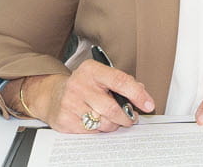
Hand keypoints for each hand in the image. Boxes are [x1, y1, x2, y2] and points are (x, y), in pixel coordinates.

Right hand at [21, 61, 154, 134]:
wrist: (53, 95)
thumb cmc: (84, 85)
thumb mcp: (101, 76)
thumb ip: (123, 83)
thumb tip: (142, 95)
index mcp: (91, 70)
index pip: (120, 81)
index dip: (137, 94)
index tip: (149, 104)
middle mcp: (79, 85)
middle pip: (112, 108)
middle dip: (126, 117)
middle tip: (130, 118)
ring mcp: (70, 103)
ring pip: (103, 123)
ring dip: (113, 125)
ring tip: (112, 120)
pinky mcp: (65, 120)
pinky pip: (91, 132)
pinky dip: (99, 130)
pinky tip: (96, 122)